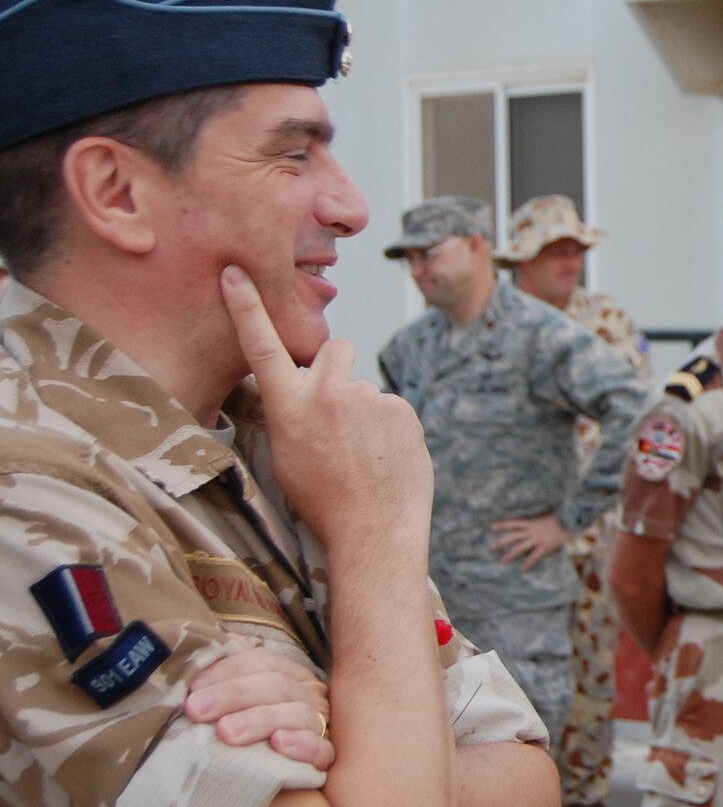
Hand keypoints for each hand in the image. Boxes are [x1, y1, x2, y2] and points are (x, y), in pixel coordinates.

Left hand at [184, 644, 334, 771]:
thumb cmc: (248, 740)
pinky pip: (322, 750)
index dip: (228, 670)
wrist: (274, 793)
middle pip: (276, 685)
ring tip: (225, 732)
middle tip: (195, 710)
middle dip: (233, 694)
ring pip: (298, 714)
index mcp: (289, 677)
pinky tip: (279, 744)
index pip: (263, 661)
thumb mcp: (235, 704)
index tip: (193, 687)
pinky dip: (302, 744)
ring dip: (260, 719)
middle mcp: (309, 696)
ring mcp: (321, 726)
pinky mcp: (326, 759)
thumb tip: (209, 643)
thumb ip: (227, 675)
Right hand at [221, 266, 433, 569]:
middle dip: (335, 365)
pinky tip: (384, 458)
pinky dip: (388, 427)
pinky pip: (390, 408)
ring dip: (363, 408)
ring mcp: (368, 398)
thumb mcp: (284, 457)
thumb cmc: (323, 504)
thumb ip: (292, 413)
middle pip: (334, 348)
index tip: (237, 274)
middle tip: (336, 409)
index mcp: (288, 408)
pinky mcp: (401, 408)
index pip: (261, 346)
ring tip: (363, 453)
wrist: (375, 533)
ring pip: (363, 388)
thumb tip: (304, 391)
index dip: (247, 307)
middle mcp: (328, 393)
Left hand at [491, 515, 567, 568]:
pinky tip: (523, 569)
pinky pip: (535, 556)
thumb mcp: (549, 518)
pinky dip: (528, 563)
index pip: (515, 523)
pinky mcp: (545, 546)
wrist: (571, 519)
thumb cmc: (563, 519)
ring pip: (521, 547)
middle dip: (502, 542)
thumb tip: (540, 526)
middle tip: (491, 548)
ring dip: (511, 554)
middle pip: (514, 536)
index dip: (503, 525)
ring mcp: (538, 539)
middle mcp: (533, 531)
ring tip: (502, 561)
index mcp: (533, 523)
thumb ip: (542, 523)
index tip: (492, 527)